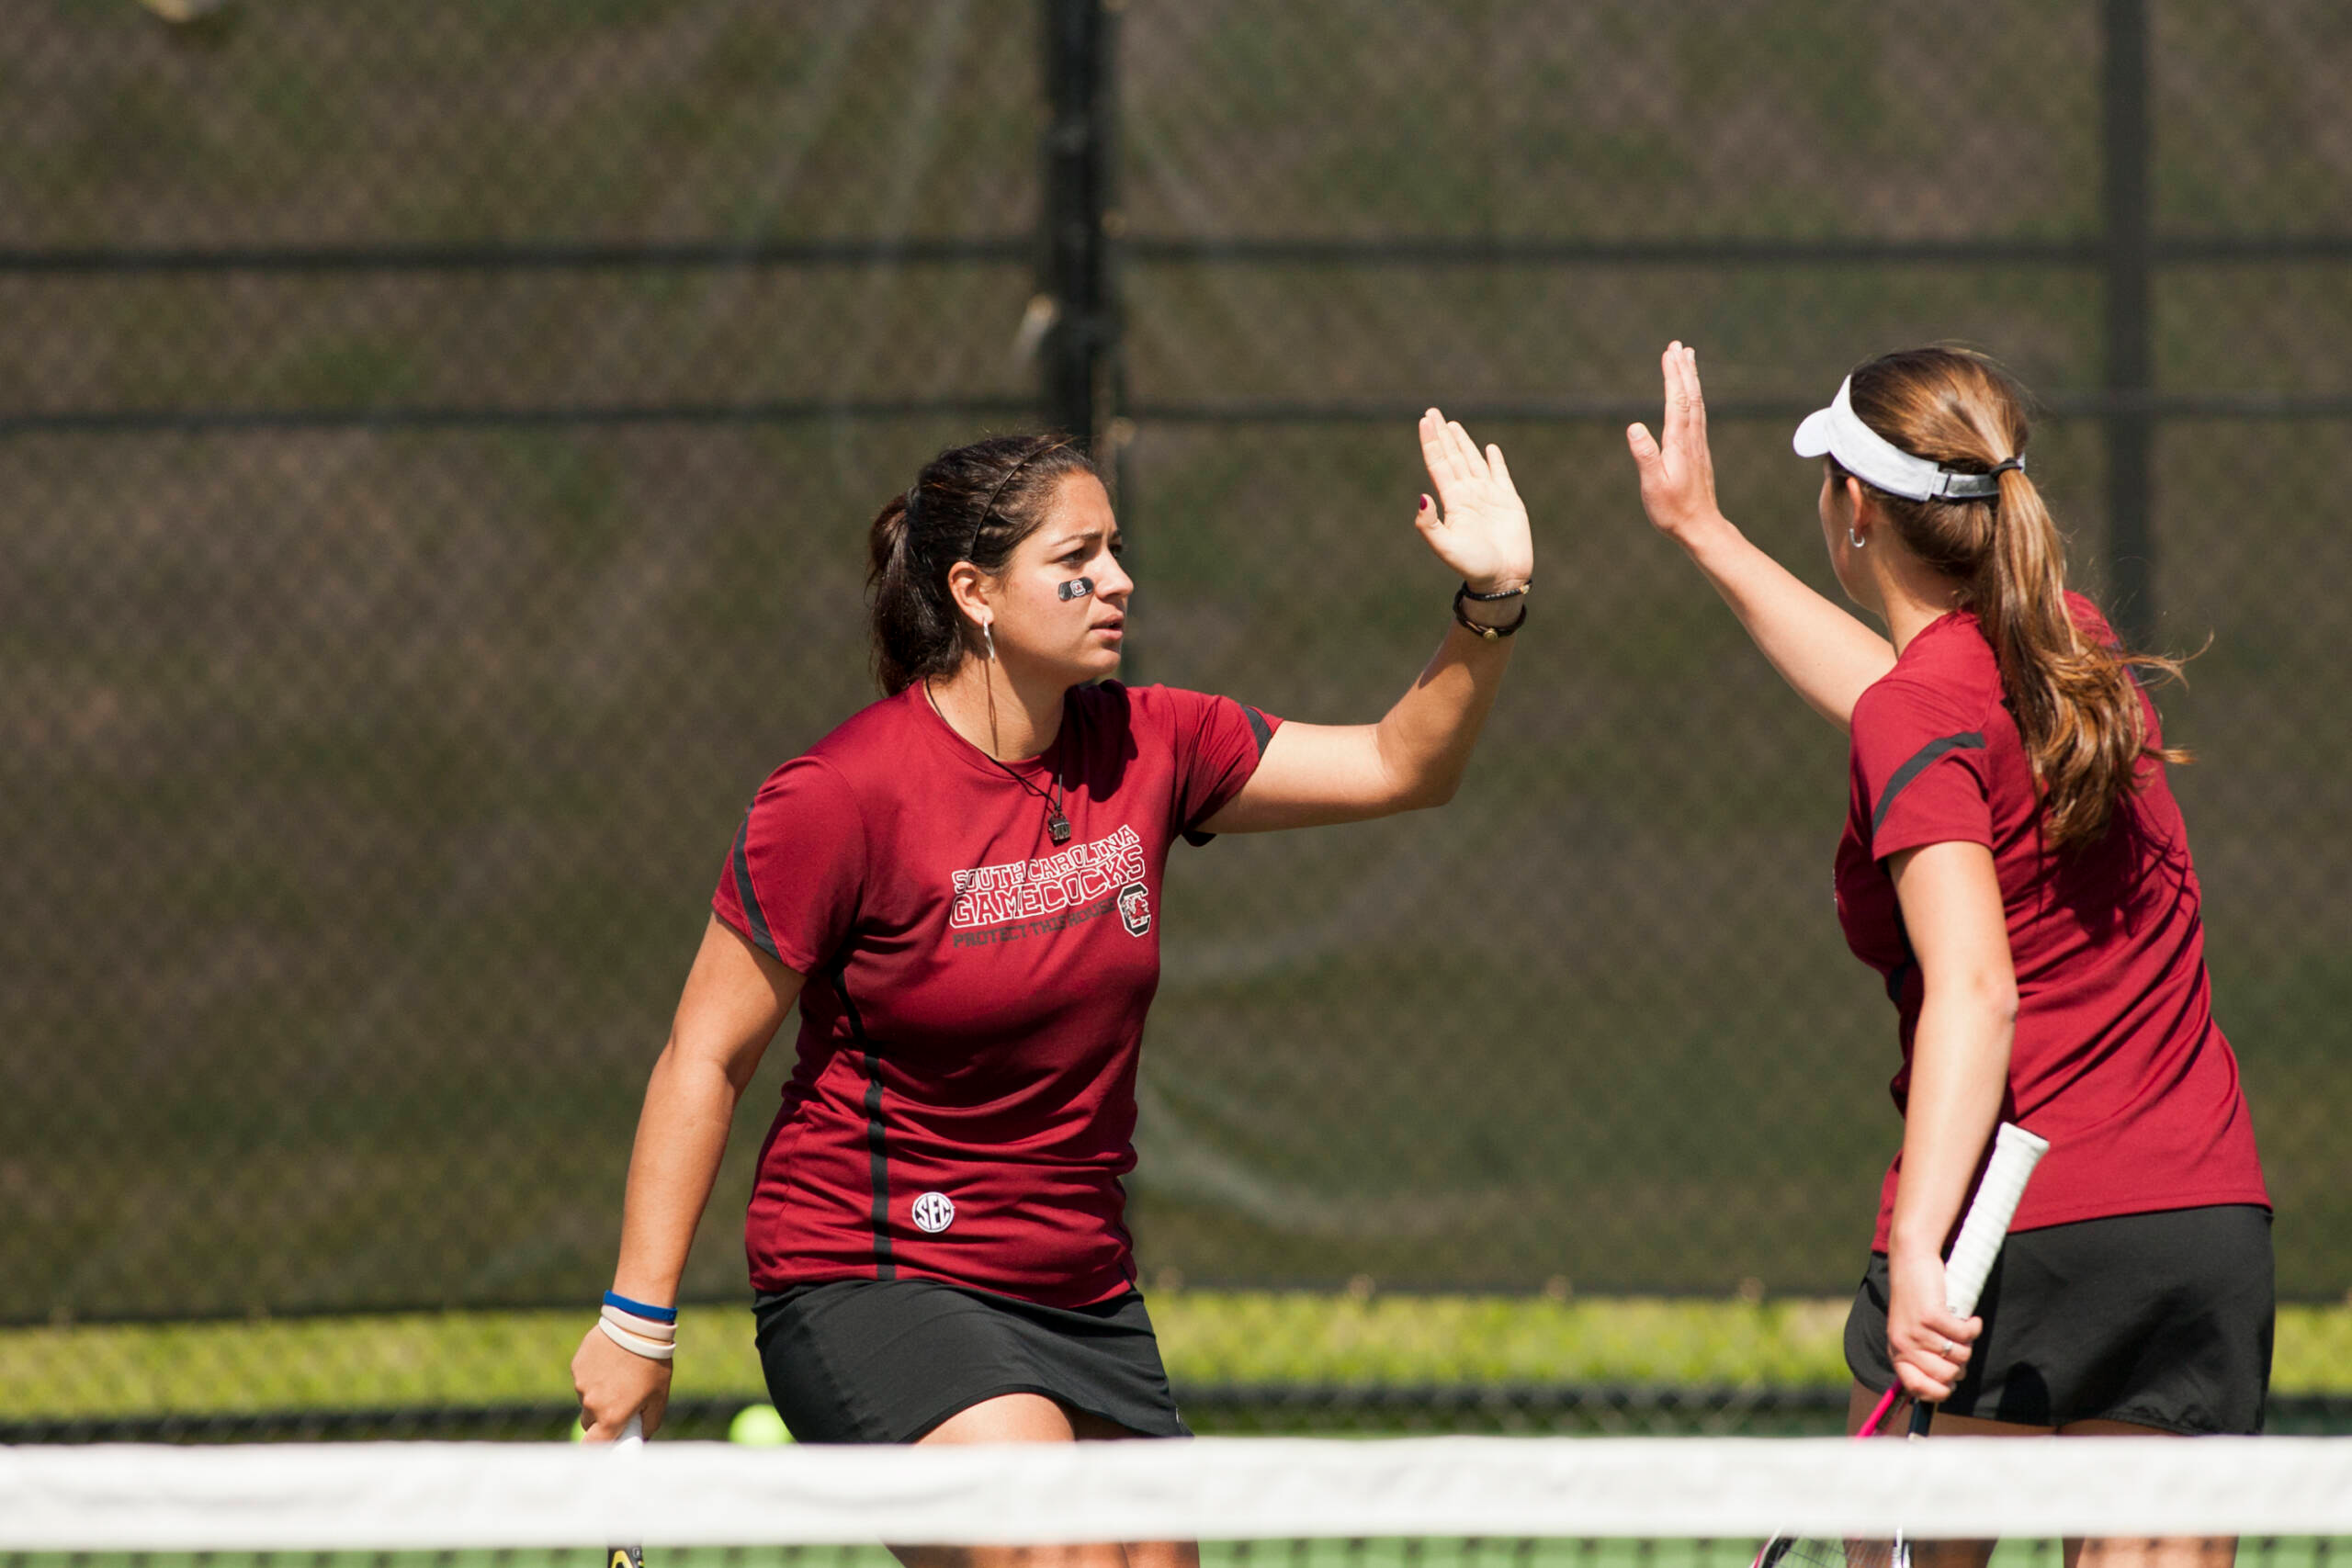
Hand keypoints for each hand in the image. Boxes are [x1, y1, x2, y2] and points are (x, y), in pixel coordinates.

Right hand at [572, 1321, 672, 1440]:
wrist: (638, 1326)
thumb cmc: (653, 1364)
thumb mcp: (659, 1397)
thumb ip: (648, 1423)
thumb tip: (640, 1437)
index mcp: (612, 1417)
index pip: (594, 1446)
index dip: (599, 1448)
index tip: (606, 1443)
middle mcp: (592, 1404)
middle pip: (590, 1421)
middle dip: (601, 1417)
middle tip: (619, 1401)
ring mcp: (581, 1384)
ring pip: (586, 1397)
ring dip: (598, 1392)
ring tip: (619, 1373)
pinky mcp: (577, 1366)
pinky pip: (583, 1377)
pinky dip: (593, 1374)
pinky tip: (610, 1359)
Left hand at [1416, 407, 1532, 596]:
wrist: (1502, 578)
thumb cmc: (1472, 566)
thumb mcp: (1445, 546)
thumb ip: (1429, 524)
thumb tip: (1422, 496)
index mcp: (1452, 501)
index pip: (1438, 463)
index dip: (1431, 442)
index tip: (1424, 421)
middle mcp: (1468, 494)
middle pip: (1452, 456)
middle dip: (1442, 435)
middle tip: (1432, 412)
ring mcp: (1488, 496)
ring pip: (1473, 461)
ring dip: (1463, 443)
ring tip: (1452, 425)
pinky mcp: (1509, 501)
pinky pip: (1500, 475)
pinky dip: (1495, 461)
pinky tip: (1489, 449)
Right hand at [1625, 341, 1727, 544]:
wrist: (1701, 527)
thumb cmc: (1673, 510)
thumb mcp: (1652, 485)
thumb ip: (1644, 455)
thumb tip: (1633, 426)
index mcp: (1679, 443)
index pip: (1676, 401)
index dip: (1673, 375)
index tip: (1669, 352)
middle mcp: (1692, 438)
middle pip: (1690, 396)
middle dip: (1684, 369)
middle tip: (1678, 345)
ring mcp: (1698, 443)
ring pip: (1696, 403)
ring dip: (1691, 379)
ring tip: (1687, 358)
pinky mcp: (1698, 450)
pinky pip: (1697, 415)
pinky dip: (1693, 396)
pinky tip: (1691, 393)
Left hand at [1886, 1249, 1980, 1403]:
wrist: (1911, 1262)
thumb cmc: (1916, 1300)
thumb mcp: (1911, 1332)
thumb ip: (1922, 1357)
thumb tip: (1947, 1385)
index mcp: (1897, 1353)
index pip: (1916, 1388)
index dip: (1939, 1392)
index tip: (1951, 1384)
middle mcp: (1904, 1345)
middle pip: (1948, 1376)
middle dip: (1961, 1364)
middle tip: (1959, 1346)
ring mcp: (1917, 1331)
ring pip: (1961, 1355)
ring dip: (1968, 1343)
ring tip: (1960, 1327)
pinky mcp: (1931, 1315)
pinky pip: (1966, 1335)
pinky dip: (1974, 1327)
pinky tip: (1971, 1319)